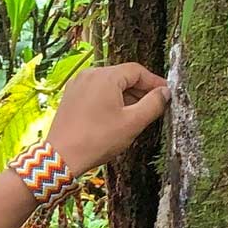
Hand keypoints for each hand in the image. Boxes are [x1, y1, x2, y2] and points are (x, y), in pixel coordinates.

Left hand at [46, 63, 170, 176]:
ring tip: (137, 115)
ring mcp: (77, 85)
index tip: (166, 94)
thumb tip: (165, 93)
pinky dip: (110, 100)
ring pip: (109, 85)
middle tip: (155, 106)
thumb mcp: (133, 122)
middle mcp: (89, 74)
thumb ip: (153, 104)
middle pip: (122, 76)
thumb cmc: (96, 140)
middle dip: (140, 91)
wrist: (61, 157)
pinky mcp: (71, 97)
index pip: (137, 71)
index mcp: (105, 76)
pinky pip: (96, 92)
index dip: (155, 82)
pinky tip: (117, 117)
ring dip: (126, 97)